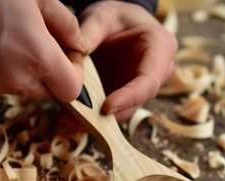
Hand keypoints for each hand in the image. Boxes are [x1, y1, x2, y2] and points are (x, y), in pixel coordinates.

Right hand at [0, 0, 88, 101]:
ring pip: (21, 88)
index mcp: (40, 58)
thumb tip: (80, 45)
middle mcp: (19, 79)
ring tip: (10, 43)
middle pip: (46, 91)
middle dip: (48, 74)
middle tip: (38, 46)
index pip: (71, 90)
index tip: (67, 56)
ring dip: (23, 73)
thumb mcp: (40, 0)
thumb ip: (67, 25)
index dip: (74, 75)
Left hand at [79, 1, 177, 121]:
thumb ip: (91, 31)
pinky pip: (109, 113)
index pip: (149, 82)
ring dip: (93, 122)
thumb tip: (75, 54)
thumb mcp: (103, 15)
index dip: (129, 98)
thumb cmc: (117, 16)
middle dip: (104, 117)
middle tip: (74, 120)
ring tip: (64, 122)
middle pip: (134, 104)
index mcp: (160, 50)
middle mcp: (155, 75)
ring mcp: (140, 89)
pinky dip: (88, 119)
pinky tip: (67, 121)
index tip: (106, 107)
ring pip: (120, 113)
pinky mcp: (125, 98)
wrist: (118, 23)